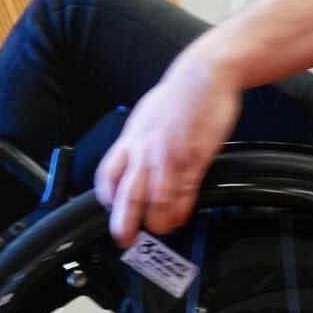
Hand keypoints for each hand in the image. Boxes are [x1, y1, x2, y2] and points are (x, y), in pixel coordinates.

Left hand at [96, 53, 242, 246]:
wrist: (206, 74)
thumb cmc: (179, 94)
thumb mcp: (147, 114)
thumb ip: (140, 138)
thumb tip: (134, 155)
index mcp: (132, 137)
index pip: (108, 174)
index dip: (106, 197)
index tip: (110, 209)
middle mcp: (146, 149)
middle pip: (127, 193)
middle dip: (124, 222)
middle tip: (124, 239)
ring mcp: (170, 154)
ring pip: (156, 199)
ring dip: (156, 221)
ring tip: (159, 231)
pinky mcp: (195, 156)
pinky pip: (184, 191)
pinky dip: (180, 210)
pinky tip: (180, 218)